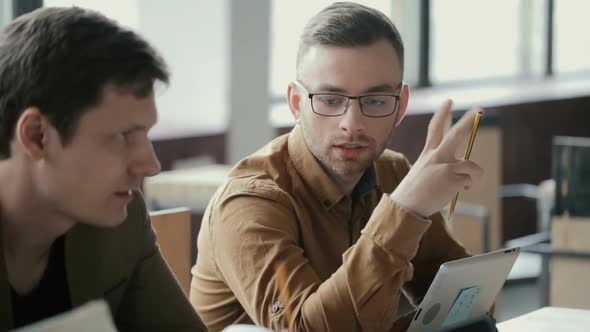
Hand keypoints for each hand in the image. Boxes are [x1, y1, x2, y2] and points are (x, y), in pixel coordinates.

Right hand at [390, 100, 483, 217]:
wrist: (406, 207)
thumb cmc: (414, 193)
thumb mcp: (423, 173)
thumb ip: (441, 166)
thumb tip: (463, 169)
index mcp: (427, 154)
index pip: (435, 128)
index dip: (442, 113)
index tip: (449, 101)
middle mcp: (436, 157)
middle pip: (456, 134)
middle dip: (468, 121)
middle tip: (479, 109)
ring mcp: (445, 167)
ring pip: (472, 165)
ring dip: (475, 175)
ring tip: (467, 184)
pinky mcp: (452, 180)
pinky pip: (470, 180)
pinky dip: (468, 186)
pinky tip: (459, 191)